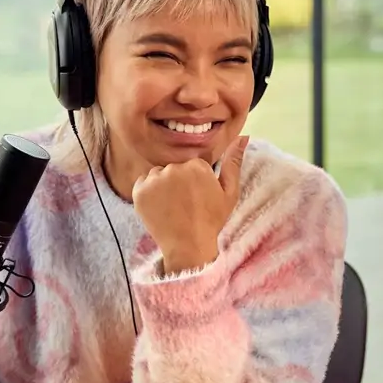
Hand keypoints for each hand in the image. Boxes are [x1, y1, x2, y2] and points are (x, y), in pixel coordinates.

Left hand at [133, 136, 247, 273]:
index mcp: (197, 165)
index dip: (195, 182)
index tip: (198, 198)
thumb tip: (243, 136)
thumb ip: (234, 162)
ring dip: (162, 186)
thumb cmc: (211, 220)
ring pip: (158, 174)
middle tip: (185, 204)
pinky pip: (143, 183)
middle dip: (178, 182)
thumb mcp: (230, 192)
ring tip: (172, 206)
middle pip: (174, 168)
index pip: (192, 165)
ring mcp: (155, 179)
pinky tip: (159, 208)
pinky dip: (148, 193)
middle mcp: (174, 168)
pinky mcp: (139, 191)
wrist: (188, 246)